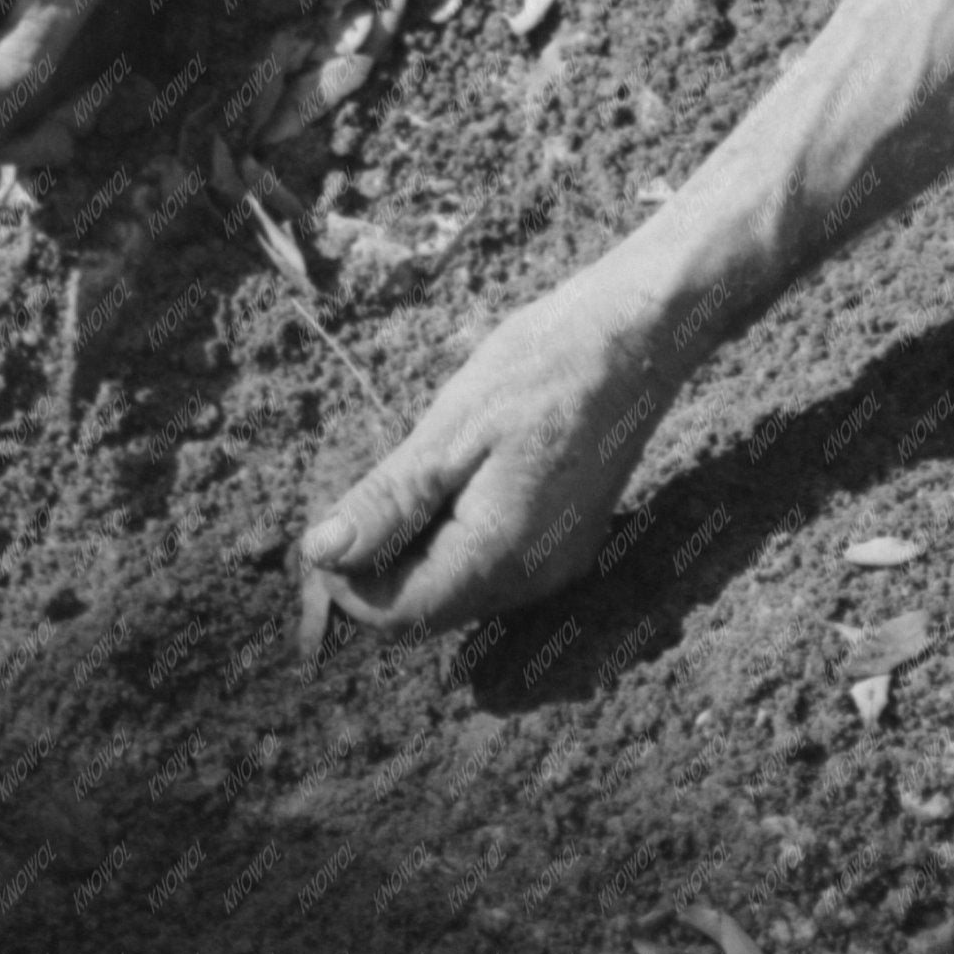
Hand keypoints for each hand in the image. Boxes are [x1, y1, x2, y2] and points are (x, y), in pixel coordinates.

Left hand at [303, 271, 675, 635]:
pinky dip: (450, 540)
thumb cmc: (541, 368)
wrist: (633, 338)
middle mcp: (531, 579)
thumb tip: (320, 554)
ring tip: (411, 476)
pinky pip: (487, 569)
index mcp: (499, 554)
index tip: (324, 528)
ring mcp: (553, 567)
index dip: (346, 585)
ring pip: (454, 591)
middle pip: (425, 611)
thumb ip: (388, 502)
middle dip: (377, 569)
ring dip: (412, 553)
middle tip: (359, 495)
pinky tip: (451, 481)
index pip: (398, 615)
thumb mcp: (451, 430)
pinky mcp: (563, 546)